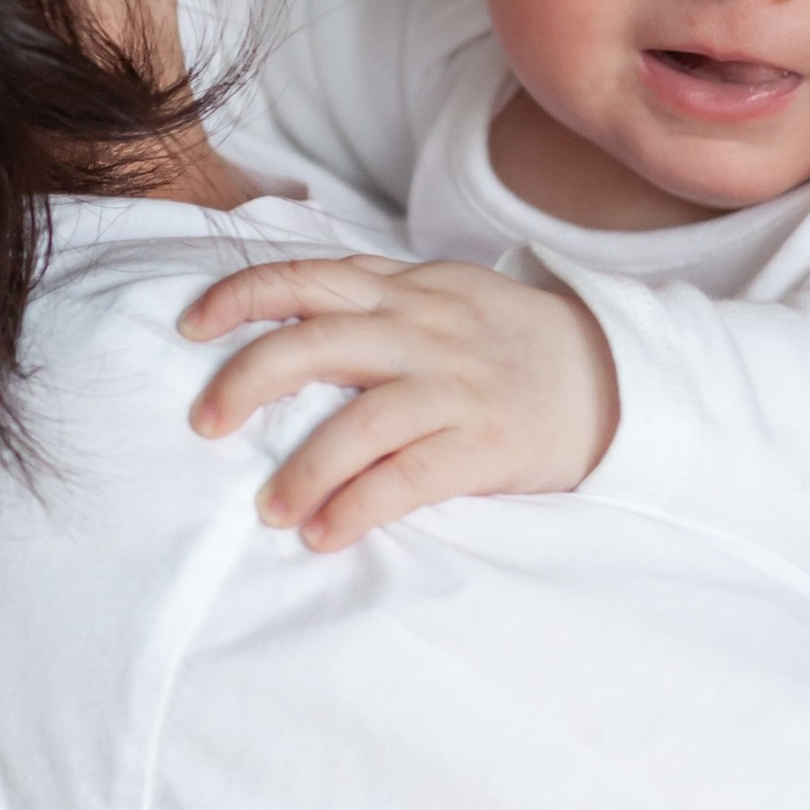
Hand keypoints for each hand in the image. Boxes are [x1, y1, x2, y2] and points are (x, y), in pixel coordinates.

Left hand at [180, 255, 618, 550]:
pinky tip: (326, 534)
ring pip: (358, 422)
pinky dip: (358, 508)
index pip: (309, 276)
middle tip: (204, 423)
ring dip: (301, 471)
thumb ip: (375, 297)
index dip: (241, 295)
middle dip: (246, 380)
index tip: (191, 325)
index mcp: (406, 291)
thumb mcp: (447, 294)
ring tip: (270, 510)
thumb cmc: (513, 341)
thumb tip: (284, 309)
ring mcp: (454, 388)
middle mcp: (423, 331)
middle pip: (313, 343)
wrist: (617, 376)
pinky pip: (408, 478)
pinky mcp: (483, 444)